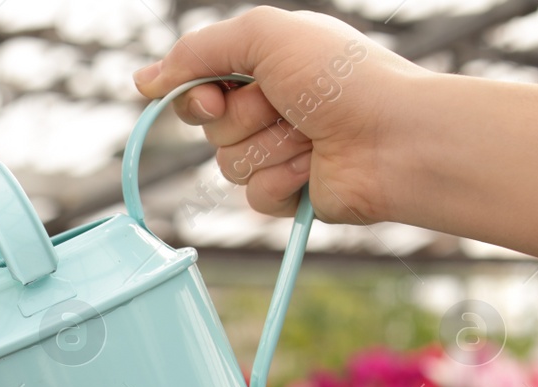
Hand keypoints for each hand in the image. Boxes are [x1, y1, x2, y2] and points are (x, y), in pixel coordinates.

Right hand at [133, 8, 423, 224]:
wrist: (394, 138)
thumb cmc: (344, 78)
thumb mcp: (265, 37)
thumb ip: (198, 52)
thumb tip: (143, 80)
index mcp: (265, 63)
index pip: (197, 85)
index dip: (196, 96)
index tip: (214, 98)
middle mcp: (270, 104)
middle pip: (209, 129)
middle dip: (243, 120)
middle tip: (286, 107)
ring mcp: (279, 149)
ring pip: (229, 165)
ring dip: (268, 149)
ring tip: (311, 136)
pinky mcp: (290, 191)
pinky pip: (253, 197)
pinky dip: (281, 182)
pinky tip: (314, 168)